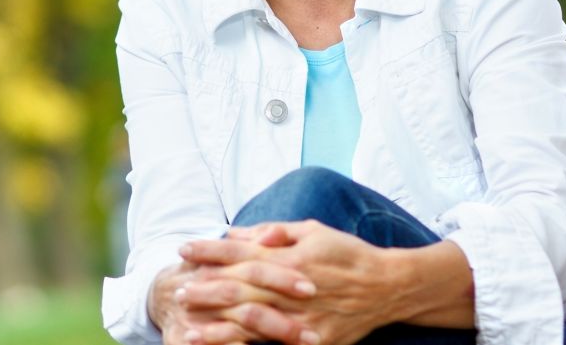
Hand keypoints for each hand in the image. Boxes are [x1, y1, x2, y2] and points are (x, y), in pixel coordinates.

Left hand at [180, 220, 398, 344]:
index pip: (239, 252)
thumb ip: (272, 232)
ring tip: (189, 329)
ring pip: (250, 322)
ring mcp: (301, 316)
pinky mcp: (311, 339)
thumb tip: (235, 233)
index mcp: (289, 256)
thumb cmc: (348, 254)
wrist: (388, 287)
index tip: (184, 249)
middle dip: (205, 290)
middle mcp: (290, 286)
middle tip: (177, 292)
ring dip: (217, 326)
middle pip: (239, 288)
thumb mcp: (312, 231)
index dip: (209, 251)